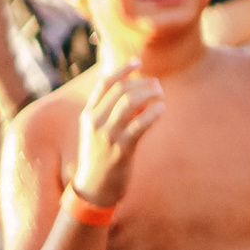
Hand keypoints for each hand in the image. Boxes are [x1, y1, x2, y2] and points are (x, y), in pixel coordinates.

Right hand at [72, 59, 163, 206]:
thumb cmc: (101, 154)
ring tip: (160, 95)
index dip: (122, 69)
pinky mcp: (120, 150)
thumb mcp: (99, 130)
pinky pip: (139, 126)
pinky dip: (152, 114)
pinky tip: (161, 109)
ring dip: (149, 94)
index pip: (104, 84)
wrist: (94, 187)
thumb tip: (140, 91)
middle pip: (121, 90)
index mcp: (88, 116)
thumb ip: (114, 111)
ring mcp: (107, 137)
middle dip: (142, 83)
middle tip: (157, 85)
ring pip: (129, 104)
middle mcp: (95, 123)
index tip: (138, 61)